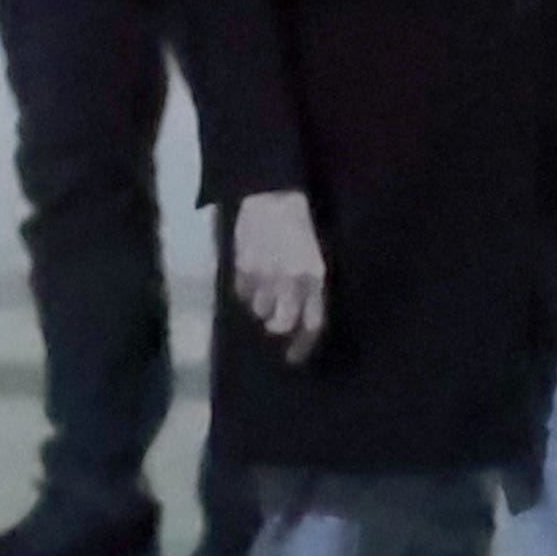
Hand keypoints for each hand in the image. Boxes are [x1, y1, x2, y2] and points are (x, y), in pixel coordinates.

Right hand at [228, 189, 326, 357]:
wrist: (273, 197)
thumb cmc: (300, 227)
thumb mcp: (315, 259)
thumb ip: (310, 288)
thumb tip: (301, 317)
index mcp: (314, 278)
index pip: (312, 323)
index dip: (303, 346)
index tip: (294, 358)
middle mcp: (291, 281)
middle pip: (283, 323)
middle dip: (277, 327)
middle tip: (274, 323)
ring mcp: (265, 275)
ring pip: (259, 310)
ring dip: (261, 307)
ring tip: (263, 291)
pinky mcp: (243, 267)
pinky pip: (242, 293)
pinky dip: (245, 292)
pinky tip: (251, 279)